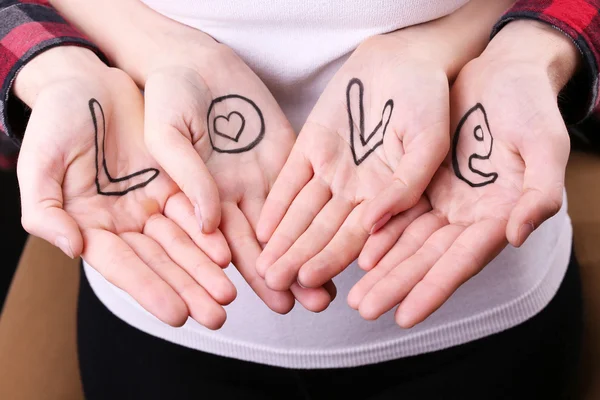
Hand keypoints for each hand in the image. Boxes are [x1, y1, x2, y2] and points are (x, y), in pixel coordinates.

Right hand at [15, 47, 234, 327]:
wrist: (87, 84)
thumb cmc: (56, 121)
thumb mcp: (39, 162)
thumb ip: (45, 209)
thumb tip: (72, 249)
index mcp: (89, 225)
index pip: (121, 265)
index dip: (149, 289)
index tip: (177, 315)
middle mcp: (123, 223)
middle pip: (160, 263)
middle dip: (188, 289)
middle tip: (217, 316)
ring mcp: (149, 205)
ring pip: (182, 244)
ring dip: (205, 270)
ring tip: (229, 295)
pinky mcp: (172, 185)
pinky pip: (194, 213)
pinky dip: (210, 234)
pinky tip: (228, 254)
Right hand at [142, 33, 334, 312]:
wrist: (195, 60)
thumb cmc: (168, 94)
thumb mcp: (167, 132)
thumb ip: (187, 176)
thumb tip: (206, 222)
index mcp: (203, 198)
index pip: (224, 246)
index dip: (244, 274)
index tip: (264, 301)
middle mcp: (235, 195)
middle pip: (262, 244)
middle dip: (283, 275)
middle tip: (306, 305)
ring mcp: (262, 176)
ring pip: (288, 223)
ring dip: (307, 253)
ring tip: (326, 287)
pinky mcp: (286, 154)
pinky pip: (304, 187)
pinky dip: (320, 213)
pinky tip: (338, 234)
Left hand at [255, 34, 448, 290]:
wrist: (403, 60)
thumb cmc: (428, 100)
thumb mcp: (429, 142)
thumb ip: (407, 184)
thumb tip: (376, 223)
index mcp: (385, 197)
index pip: (356, 238)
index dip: (332, 260)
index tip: (309, 281)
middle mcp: (354, 191)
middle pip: (322, 232)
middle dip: (298, 258)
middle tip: (273, 282)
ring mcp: (331, 170)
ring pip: (302, 212)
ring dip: (282, 239)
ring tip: (262, 265)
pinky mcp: (311, 147)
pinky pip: (289, 179)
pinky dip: (275, 202)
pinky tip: (262, 226)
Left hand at [348, 21, 578, 327]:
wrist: (501, 73)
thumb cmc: (530, 106)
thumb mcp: (545, 143)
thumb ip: (539, 191)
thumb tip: (515, 235)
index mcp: (497, 214)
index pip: (462, 260)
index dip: (435, 289)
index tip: (406, 317)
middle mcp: (465, 215)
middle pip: (425, 258)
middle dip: (394, 284)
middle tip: (362, 310)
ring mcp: (439, 199)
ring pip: (403, 239)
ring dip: (377, 265)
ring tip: (350, 291)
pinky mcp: (419, 180)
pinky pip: (391, 210)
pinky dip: (373, 229)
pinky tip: (351, 248)